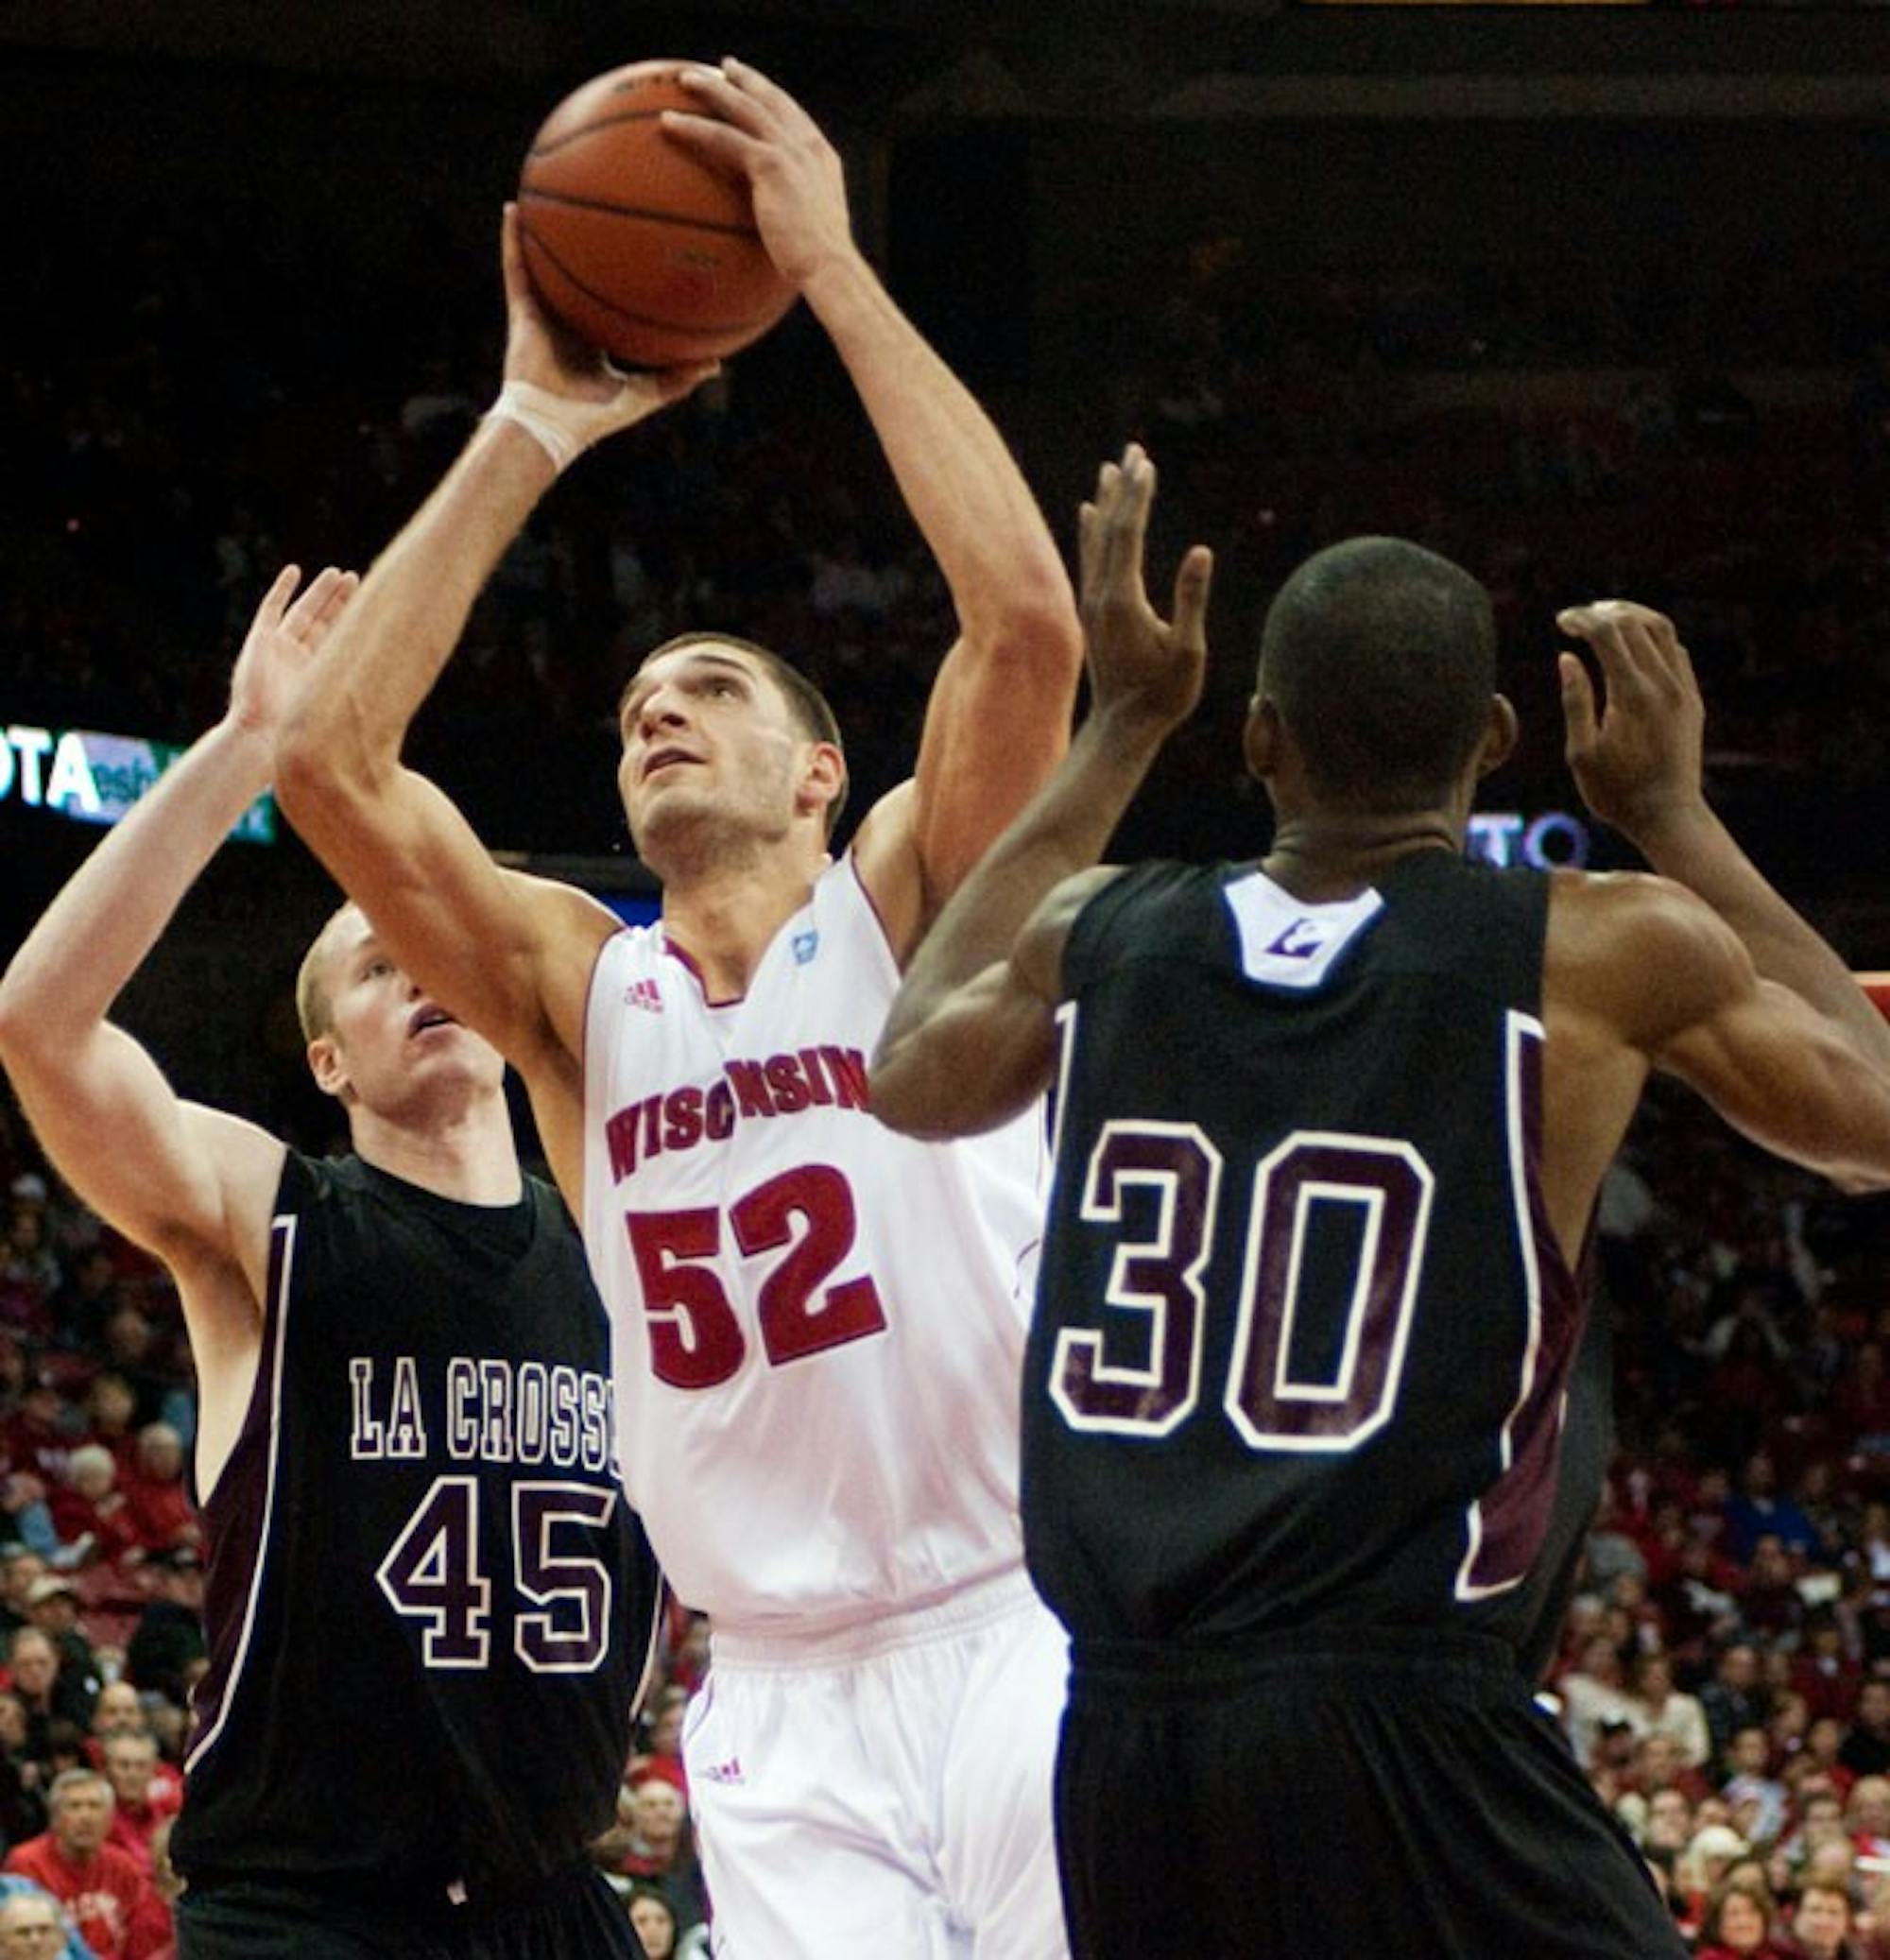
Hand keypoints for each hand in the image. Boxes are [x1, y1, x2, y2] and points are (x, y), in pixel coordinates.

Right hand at [227, 564, 358, 740]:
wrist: (264, 734)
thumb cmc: (301, 730)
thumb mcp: (338, 707)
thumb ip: (362, 693)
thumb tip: (407, 688)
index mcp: (320, 672)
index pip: (340, 638)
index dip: (354, 619)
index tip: (374, 602)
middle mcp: (300, 657)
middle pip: (323, 620)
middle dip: (339, 600)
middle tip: (357, 579)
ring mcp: (279, 647)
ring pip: (303, 611)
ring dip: (319, 591)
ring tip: (337, 573)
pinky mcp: (259, 640)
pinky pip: (271, 608)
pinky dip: (282, 589)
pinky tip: (295, 571)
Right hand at [498, 204, 716, 453]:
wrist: (553, 425)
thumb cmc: (597, 417)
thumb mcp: (646, 394)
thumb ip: (678, 379)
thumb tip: (717, 365)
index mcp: (594, 340)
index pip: (607, 301)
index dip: (620, 280)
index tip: (639, 251)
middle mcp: (568, 322)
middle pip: (576, 275)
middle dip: (583, 246)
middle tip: (597, 209)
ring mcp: (543, 315)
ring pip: (542, 264)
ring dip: (541, 230)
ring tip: (546, 189)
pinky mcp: (521, 313)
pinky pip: (516, 269)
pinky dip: (512, 241)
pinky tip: (513, 210)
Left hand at [662, 57, 854, 289]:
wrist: (830, 267)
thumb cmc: (822, 269)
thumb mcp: (813, 239)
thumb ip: (795, 224)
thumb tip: (777, 243)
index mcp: (822, 159)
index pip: (794, 117)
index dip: (774, 97)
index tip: (755, 86)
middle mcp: (808, 147)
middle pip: (772, 100)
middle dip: (746, 79)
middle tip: (724, 66)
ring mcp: (790, 151)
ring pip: (744, 108)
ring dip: (713, 89)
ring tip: (685, 80)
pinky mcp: (770, 164)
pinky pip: (723, 137)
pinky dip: (694, 127)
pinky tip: (668, 123)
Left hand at [1077, 444, 1211, 735]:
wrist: (1123, 728)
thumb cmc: (1163, 696)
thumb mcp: (1188, 652)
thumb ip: (1191, 600)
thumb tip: (1200, 551)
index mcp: (1123, 599)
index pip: (1128, 533)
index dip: (1138, 496)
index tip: (1147, 462)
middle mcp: (1100, 595)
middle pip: (1109, 528)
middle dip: (1122, 487)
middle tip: (1133, 449)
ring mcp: (1092, 603)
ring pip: (1095, 540)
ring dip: (1105, 502)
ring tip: (1110, 469)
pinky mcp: (1093, 611)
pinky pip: (1089, 558)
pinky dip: (1090, 530)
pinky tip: (1088, 513)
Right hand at [1557, 599, 1705, 839]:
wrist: (1668, 816)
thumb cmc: (1616, 792)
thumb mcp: (1581, 752)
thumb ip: (1575, 700)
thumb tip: (1568, 657)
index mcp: (1632, 695)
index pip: (1608, 634)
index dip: (1581, 620)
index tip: (1560, 621)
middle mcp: (1663, 685)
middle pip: (1634, 623)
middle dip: (1602, 613)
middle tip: (1576, 618)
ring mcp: (1683, 690)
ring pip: (1661, 629)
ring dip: (1631, 617)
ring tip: (1604, 618)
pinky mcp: (1692, 699)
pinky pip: (1675, 650)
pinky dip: (1651, 636)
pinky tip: (1631, 645)